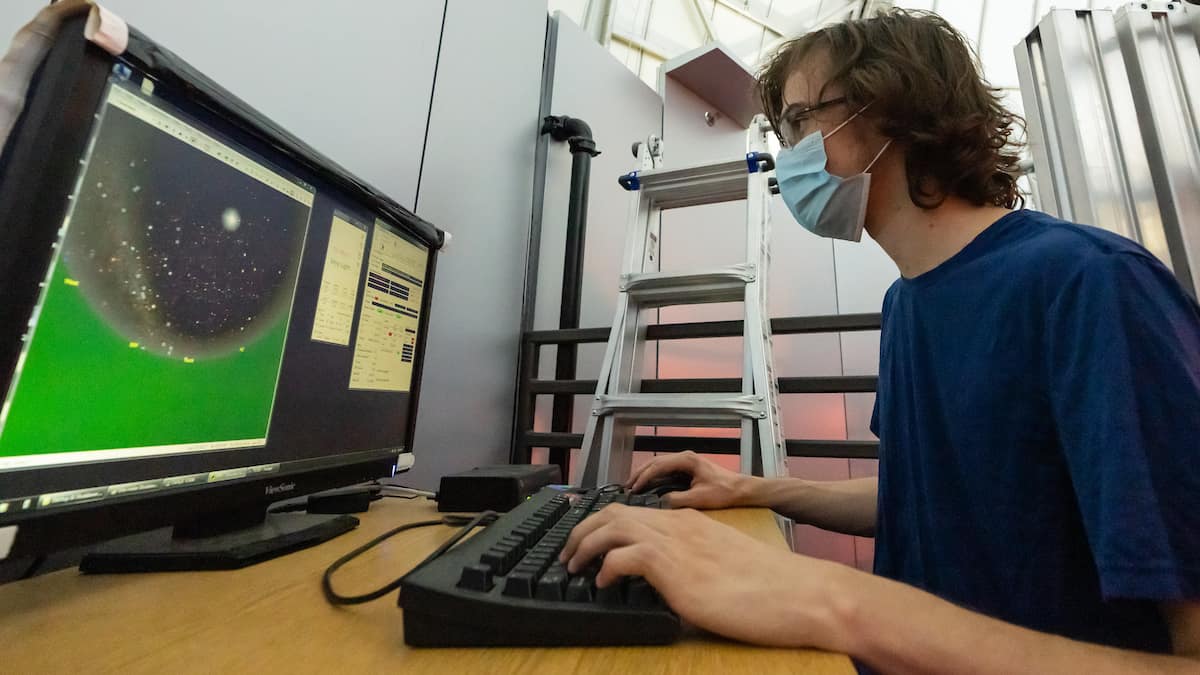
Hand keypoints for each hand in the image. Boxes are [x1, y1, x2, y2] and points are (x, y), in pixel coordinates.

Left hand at [558, 504, 852, 649]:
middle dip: (582, 531)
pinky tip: (604, 584)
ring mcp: (677, 543)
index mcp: (690, 522)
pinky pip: (624, 556)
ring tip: (574, 567)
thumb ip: (695, 563)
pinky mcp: (676, 567)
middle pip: (613, 512)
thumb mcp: (724, 566)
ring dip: (585, 545)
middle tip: (569, 555)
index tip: (584, 537)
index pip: (633, 510)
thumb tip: (673, 581)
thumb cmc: (771, 588)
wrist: (799, 594)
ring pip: (612, 526)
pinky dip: (606, 567)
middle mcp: (679, 525)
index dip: (602, 521)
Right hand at [628, 450, 759, 509]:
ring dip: (646, 474)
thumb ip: (677, 499)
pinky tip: (649, 485)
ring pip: (660, 464)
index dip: (643, 478)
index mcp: (686, 460)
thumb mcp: (699, 499)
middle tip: (626, 487)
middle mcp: (684, 457)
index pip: (658, 466)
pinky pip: (666, 469)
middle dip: (639, 473)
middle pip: (655, 462)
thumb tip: (660, 502)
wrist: (742, 489)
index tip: (633, 490)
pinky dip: (654, 476)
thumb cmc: (724, 492)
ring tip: (633, 486)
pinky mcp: (688, 468)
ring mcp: (687, 461)